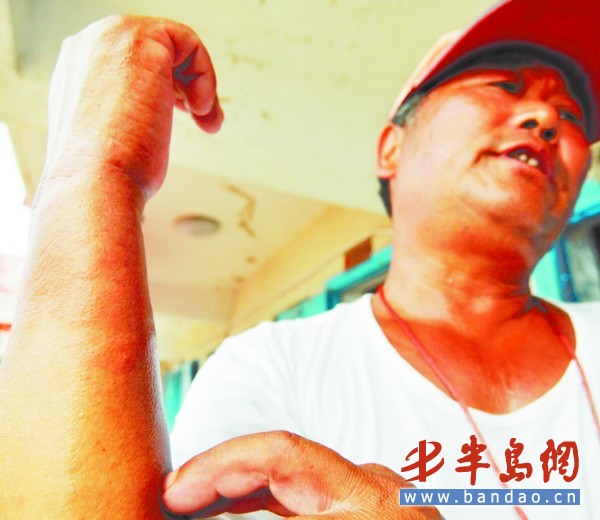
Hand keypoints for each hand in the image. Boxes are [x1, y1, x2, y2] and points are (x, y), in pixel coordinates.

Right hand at [43, 15, 221, 197]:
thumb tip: (149, 120)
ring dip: (201, 84)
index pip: (135, 61)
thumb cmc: (105, 175)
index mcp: (78, 69)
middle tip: (204, 119)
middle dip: (189, 84)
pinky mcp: (139, 39)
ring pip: (176, 44)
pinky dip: (205, 76)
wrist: (94, 182)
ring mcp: (111, 37)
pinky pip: (189, 42)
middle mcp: (89, 45)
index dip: (170, 85)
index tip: (186, 114)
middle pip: (158, 48)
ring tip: (206, 120)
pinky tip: (201, 109)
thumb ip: (124, 113)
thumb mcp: (110, 136)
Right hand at [162, 431, 440, 518]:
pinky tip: (236, 506)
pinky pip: (310, 491)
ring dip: (241, 485)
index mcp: (370, 502)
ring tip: (193, 501)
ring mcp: (377, 494)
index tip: (174, 496)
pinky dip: (268, 497)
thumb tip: (206, 515)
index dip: (220, 468)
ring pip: (295, 473)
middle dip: (221, 473)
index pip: (281, 456)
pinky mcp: (373, 503)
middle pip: (284, 458)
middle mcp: (375, 487)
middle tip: (172, 497)